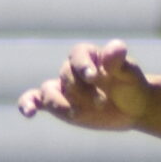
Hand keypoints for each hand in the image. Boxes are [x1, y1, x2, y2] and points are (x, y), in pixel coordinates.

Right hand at [18, 40, 149, 129]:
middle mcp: (71, 70)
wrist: (133, 108)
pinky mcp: (58, 103)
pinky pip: (35, 100)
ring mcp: (63, 87)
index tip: (93, 77)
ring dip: (60, 104)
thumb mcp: (130, 74)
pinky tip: (28, 113)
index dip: (82, 65)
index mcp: (88, 56)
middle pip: (66, 78)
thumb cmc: (132, 86)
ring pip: (49, 91)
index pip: (78, 55)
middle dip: (82, 92)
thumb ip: (119, 62)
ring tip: (77, 114)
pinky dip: (27, 104)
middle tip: (103, 103)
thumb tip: (116, 47)